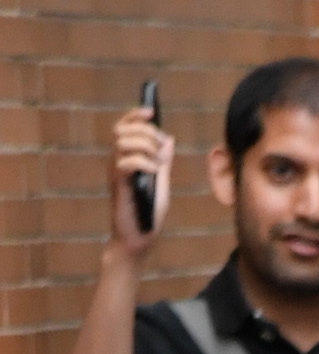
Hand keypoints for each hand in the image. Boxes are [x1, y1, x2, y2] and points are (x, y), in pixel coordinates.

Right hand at [108, 109, 171, 256]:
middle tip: (159, 147)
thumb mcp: (161, 184)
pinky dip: (143, 162)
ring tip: (156, 163)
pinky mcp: (119, 186)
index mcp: (125, 159)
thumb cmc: (148, 216)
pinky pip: (125, 162)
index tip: (151, 111)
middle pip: (121, 129)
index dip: (135, 115)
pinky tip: (153, 172)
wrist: (138, 241)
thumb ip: (163, 162)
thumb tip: (168, 139)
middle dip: (144, 131)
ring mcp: (115, 174)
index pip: (123, 127)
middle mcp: (116, 162)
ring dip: (144, 146)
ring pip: (122, 142)